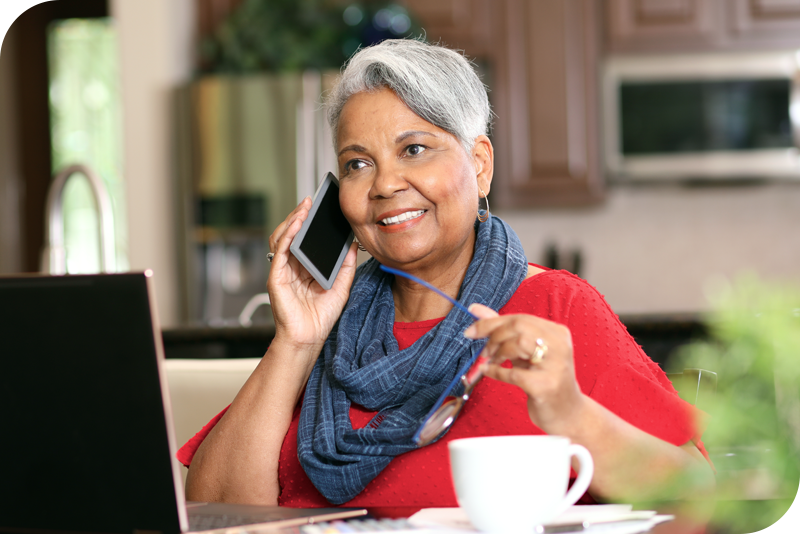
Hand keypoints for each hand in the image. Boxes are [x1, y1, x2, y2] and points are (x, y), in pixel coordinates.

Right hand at [267, 197, 357, 351]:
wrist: (309, 338)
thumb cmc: (321, 317)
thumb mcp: (342, 285)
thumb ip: (346, 264)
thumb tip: (352, 242)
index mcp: (304, 266)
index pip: (304, 238)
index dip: (310, 221)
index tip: (321, 206)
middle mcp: (291, 266)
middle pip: (291, 233)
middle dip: (299, 214)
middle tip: (311, 200)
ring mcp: (282, 270)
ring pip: (282, 237)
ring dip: (292, 220)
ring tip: (304, 207)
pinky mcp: (277, 277)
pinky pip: (280, 251)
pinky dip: (288, 235)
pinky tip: (297, 224)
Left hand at [464, 303, 585, 432]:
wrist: (567, 413)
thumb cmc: (543, 379)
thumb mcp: (524, 352)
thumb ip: (502, 329)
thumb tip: (475, 310)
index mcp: (556, 332)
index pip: (520, 318)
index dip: (491, 323)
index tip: (471, 331)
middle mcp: (559, 345)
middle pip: (519, 327)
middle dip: (495, 337)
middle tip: (485, 352)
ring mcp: (555, 365)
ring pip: (519, 344)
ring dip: (498, 352)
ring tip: (492, 362)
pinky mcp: (546, 385)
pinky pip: (514, 373)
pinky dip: (497, 372)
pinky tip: (490, 372)